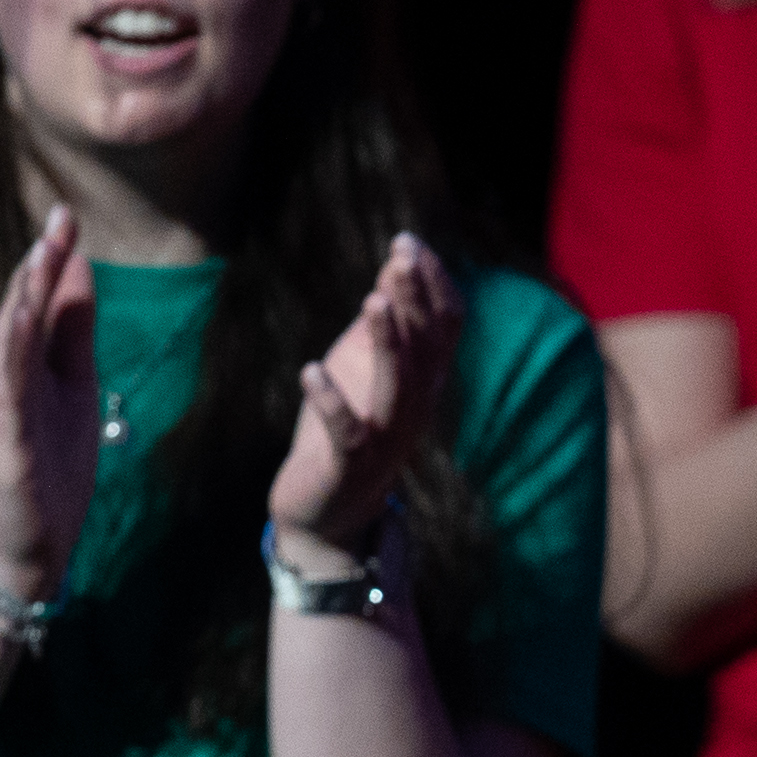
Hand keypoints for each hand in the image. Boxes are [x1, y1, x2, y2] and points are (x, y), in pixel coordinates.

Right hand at [0, 207, 101, 602]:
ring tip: (44, 254)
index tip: (67, 215)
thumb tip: (80, 266)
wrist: (27, 549)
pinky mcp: (2, 443)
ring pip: (7, 343)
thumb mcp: (73, 385)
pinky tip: (23, 322)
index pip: (30, 301)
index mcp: (11, 362)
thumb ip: (72, 330)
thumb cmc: (48, 465)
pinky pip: (8, 392)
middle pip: (16, 312)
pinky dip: (14, 353)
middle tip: (61, 219)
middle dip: (39, 266)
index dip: (49, 259)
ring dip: (24, 298)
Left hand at [263, 232, 462, 564]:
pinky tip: (310, 370)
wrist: (327, 515)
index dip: (433, 285)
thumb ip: (385, 320)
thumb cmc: (346, 430)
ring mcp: (385, 440)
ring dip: (387, 345)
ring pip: (397, 389)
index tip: (409, 242)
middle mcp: (415, 409)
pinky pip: (347, 434)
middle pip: (426, 350)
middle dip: (414, 300)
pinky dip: (330, 403)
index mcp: (424, 382)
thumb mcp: (364, 366)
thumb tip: (398, 259)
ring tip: (372, 301)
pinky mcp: (348, 467)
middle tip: (401, 254)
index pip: (446, 327)